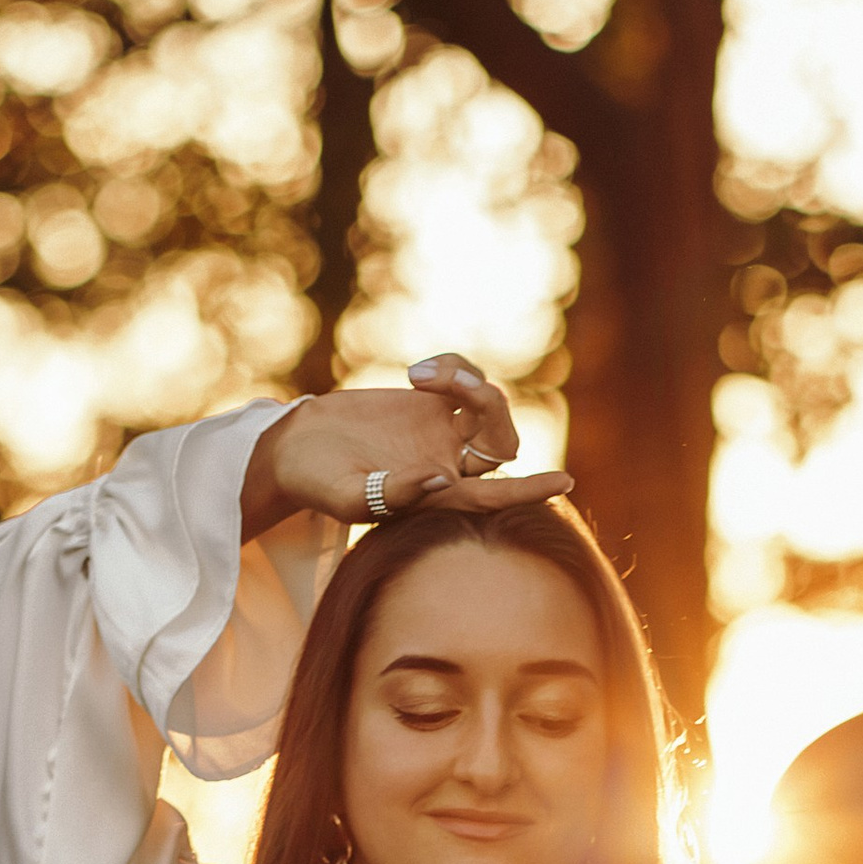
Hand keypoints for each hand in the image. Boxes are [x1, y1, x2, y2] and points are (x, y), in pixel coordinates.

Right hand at [243, 355, 572, 538]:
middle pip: (501, 441)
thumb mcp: (348, 497)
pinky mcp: (427, 401)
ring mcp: (441, 431)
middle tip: (453, 385)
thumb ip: (394, 494)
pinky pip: (463, 377)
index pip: (495, 496)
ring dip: (466, 379)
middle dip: (491, 408)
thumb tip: (443, 477)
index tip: (565, 481)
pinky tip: (419, 370)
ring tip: (421, 374)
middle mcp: (448, 465)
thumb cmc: (317, 484)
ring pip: (486, 405)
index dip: (530, 490)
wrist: (297, 448)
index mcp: (437, 498)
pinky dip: (454, 365)